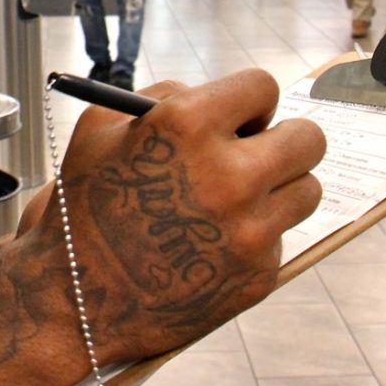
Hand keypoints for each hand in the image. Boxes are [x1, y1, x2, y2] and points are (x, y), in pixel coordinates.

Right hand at [23, 71, 325, 363]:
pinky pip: (281, 239)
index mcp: (189, 126)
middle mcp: (229, 175)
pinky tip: (213, 246)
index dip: (251, 101)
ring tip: (238, 202)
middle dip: (285, 141)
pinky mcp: (259, 274)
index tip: (244, 118)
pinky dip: (255, 238)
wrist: (75, 299)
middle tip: (260, 154)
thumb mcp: (101, 129)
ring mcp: (249, 230)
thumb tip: (217, 97)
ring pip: (307, 190)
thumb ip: (165, 99)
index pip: (263, 87)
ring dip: (279, 190)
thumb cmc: (83, 208)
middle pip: (309, 139)